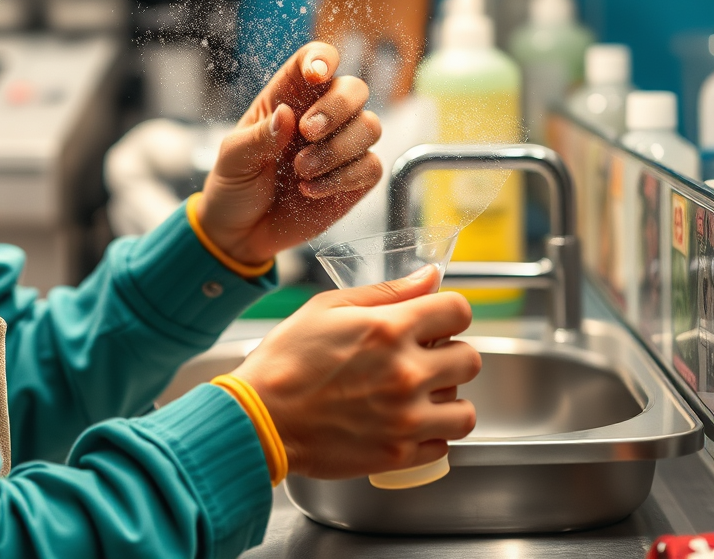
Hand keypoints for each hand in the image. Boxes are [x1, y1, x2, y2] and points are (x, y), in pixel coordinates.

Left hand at [197, 41, 381, 266]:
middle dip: (337, 107)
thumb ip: (259, 136)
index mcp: (288, 97)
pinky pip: (370, 166)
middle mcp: (320, 116)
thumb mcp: (234, 158)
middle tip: (308, 132)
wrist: (241, 232)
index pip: (316, 60)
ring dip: (337, 149)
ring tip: (300, 171)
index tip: (315, 75)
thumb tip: (287, 114)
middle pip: (355, 88)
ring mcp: (341, 147)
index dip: (323, 58)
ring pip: (371, 126)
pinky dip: (343, 178)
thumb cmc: (234, 185)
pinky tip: (311, 190)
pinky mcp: (354, 180)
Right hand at [234, 266, 480, 479]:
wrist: (262, 417)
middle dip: (450, 352)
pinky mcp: (398, 455)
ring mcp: (405, 419)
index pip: (459, 311)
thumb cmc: (287, 358)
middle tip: (422, 356)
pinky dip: (430, 434)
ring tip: (417, 392)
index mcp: (390, 329)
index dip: (449, 311)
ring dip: (446, 397)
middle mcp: (406, 374)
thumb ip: (388, 292)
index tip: (436, 319)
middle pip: (470, 359)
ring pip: (465, 409)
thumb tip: (430, 277)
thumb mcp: (330, 307)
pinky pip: (443, 445)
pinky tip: (403, 420)